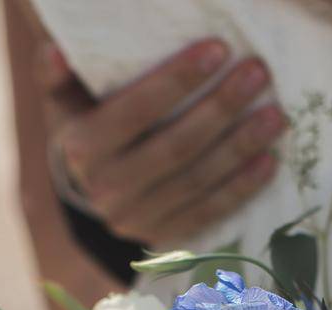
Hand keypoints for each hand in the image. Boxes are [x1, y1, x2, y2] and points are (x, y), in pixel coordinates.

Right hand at [40, 39, 284, 246]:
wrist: (95, 186)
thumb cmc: (88, 122)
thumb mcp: (67, 97)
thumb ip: (59, 74)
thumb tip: (56, 50)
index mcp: (81, 148)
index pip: (135, 111)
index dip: (177, 80)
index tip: (218, 49)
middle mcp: (105, 190)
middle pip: (175, 147)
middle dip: (220, 108)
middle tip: (257, 74)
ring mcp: (136, 221)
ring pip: (197, 181)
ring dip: (241, 147)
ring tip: (275, 114)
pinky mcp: (164, 238)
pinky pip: (209, 213)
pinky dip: (242, 188)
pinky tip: (270, 160)